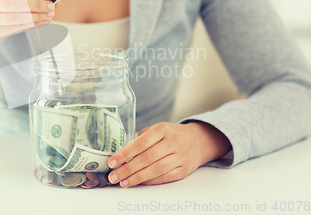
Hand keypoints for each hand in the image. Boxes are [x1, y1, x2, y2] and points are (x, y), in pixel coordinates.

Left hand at [107, 121, 231, 187]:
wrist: (199, 140)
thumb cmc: (172, 134)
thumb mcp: (158, 128)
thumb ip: (141, 138)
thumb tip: (122, 154)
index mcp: (162, 129)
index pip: (140, 143)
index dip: (125, 154)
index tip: (112, 162)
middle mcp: (172, 142)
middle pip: (146, 158)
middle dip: (127, 169)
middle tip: (113, 176)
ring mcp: (180, 157)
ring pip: (155, 170)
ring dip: (136, 178)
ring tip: (123, 182)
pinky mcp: (183, 170)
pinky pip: (164, 178)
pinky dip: (149, 181)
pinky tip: (138, 182)